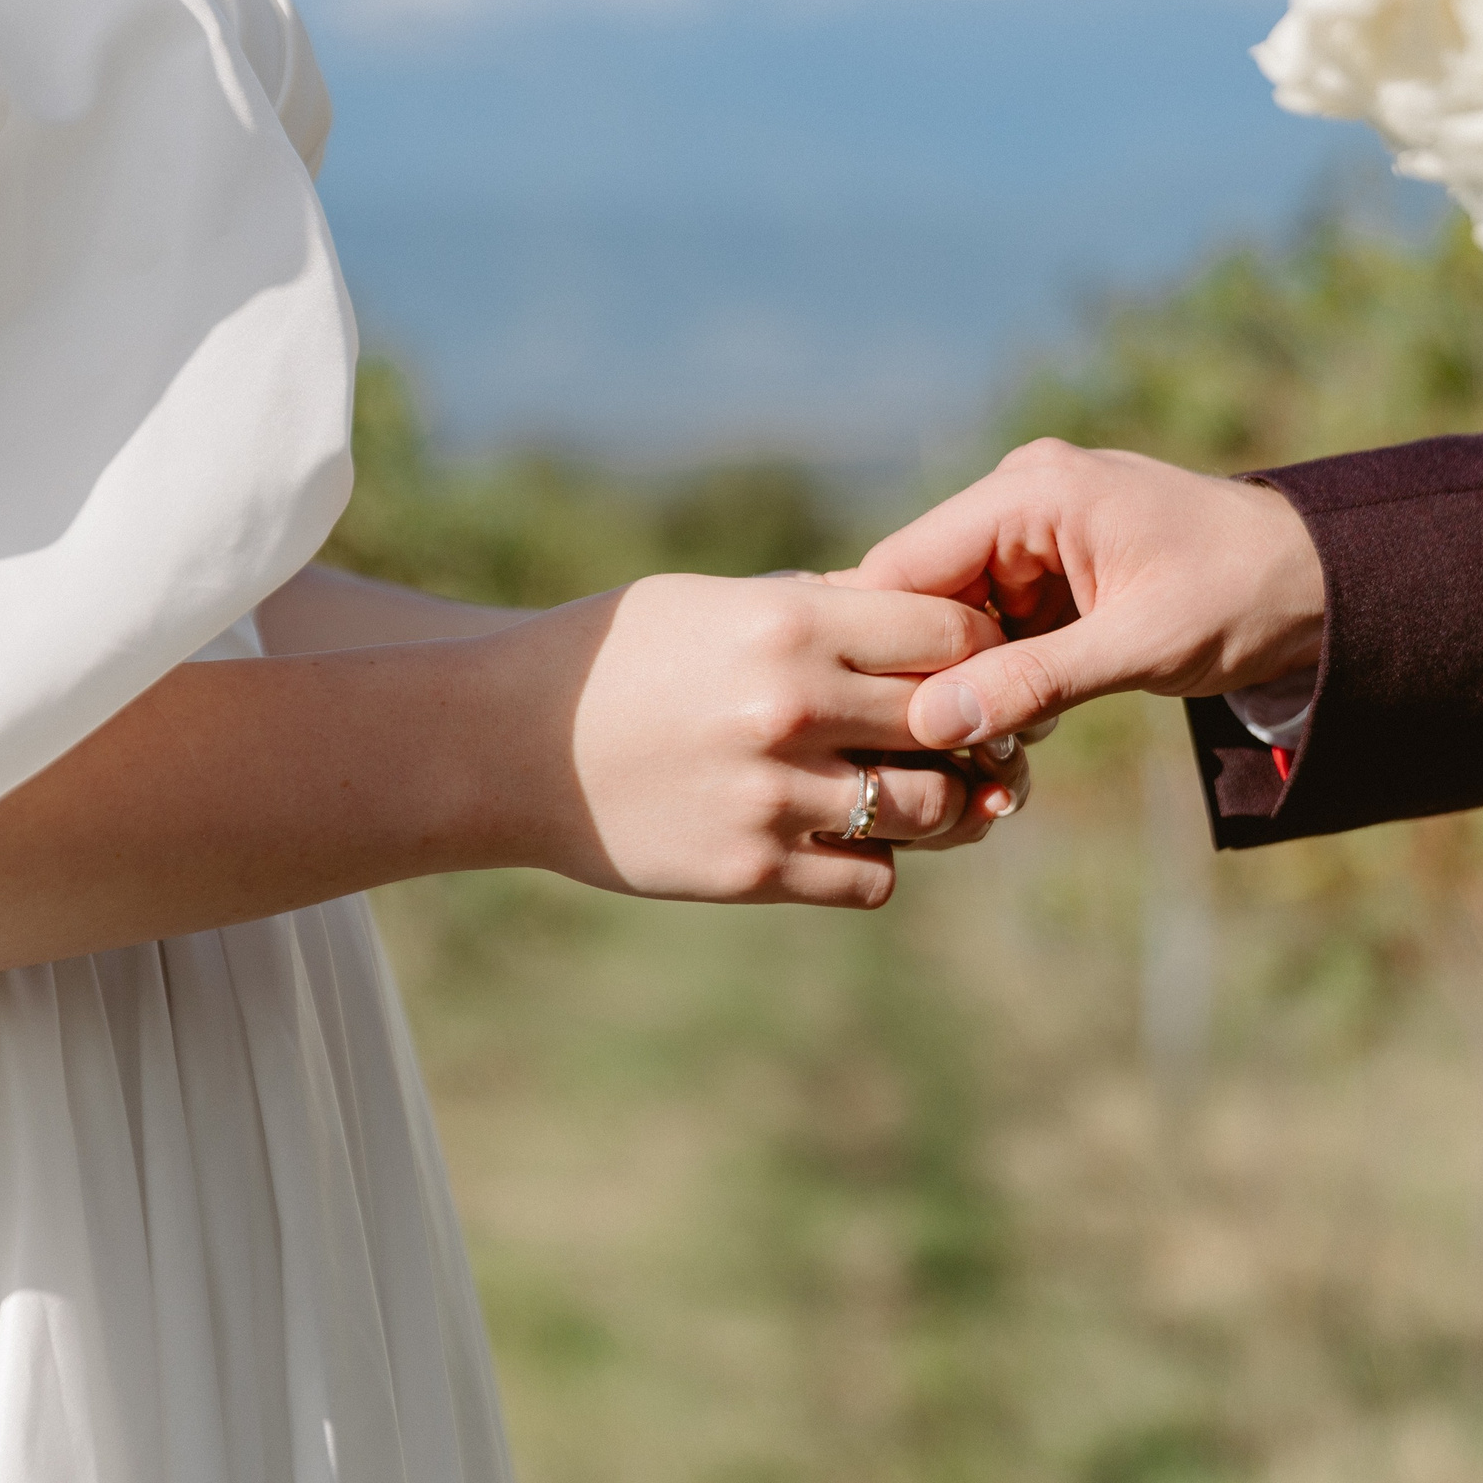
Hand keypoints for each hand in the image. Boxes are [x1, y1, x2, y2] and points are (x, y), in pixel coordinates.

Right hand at [519, 574, 1010, 906]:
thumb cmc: (615, 658)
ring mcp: (773, 796)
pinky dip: (873, 860)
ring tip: (906, 790)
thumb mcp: (713, 602)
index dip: (978, 648)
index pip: (949, 634)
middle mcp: (791, 709)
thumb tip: (922, 617)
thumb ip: (818, 609)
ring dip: (933, 804)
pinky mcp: (751, 870)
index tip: (972, 662)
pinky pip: (872, 879)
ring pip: (928, 812)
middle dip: (972, 729)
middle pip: (951, 724)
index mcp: (788, 625)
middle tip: (969, 736)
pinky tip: (840, 835)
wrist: (504, 743)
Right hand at [845, 442, 1326, 749]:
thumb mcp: (1140, 646)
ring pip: (952, 622)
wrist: (1326, 587)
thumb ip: (1033, 682)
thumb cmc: (1246, 595)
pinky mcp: (1050, 574)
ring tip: (994, 749)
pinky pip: (994, 630)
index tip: (881, 724)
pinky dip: (1000, 681)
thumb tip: (933, 723)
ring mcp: (1031, 536)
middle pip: (919, 596)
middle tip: (944, 754)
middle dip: (929, 675)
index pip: (902, 565)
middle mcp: (1016, 499)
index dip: (883, 645)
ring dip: (966, 686)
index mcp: (1029, 489)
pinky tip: (1020, 730)